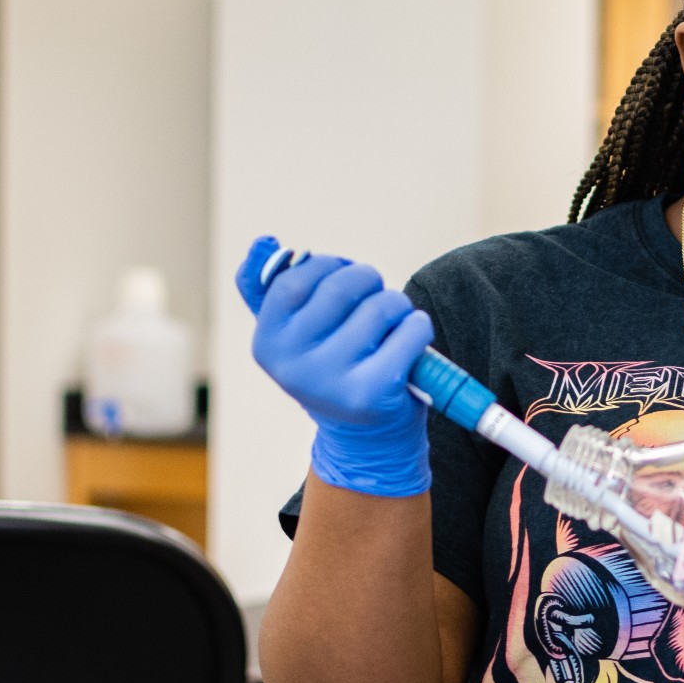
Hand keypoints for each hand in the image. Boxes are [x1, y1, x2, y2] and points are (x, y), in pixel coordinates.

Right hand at [235, 236, 435, 496]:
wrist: (366, 440)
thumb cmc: (333, 370)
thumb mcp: (294, 336)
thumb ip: (269, 288)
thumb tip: (264, 242)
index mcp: (268, 344)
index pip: (294, 281)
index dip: (326, 266)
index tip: (342, 273)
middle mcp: (294, 366)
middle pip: (341, 288)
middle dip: (368, 280)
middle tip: (375, 296)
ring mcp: (333, 381)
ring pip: (381, 307)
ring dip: (397, 305)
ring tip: (392, 325)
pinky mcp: (374, 391)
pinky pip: (410, 331)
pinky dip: (418, 327)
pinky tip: (410, 342)